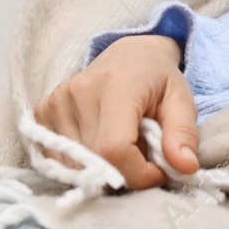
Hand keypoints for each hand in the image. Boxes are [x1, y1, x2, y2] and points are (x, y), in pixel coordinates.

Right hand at [32, 33, 199, 189]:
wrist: (128, 55)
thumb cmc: (157, 80)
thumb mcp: (182, 101)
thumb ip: (184, 134)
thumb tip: (185, 166)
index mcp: (117, 85)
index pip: (114, 149)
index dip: (138, 173)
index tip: (158, 170)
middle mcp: (80, 91)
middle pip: (96, 161)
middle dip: (125, 172)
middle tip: (143, 155)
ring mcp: (56, 101)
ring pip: (75, 165)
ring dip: (102, 168)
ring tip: (122, 146)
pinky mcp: (43, 111)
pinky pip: (57, 158)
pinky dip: (80, 163)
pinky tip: (97, 143)